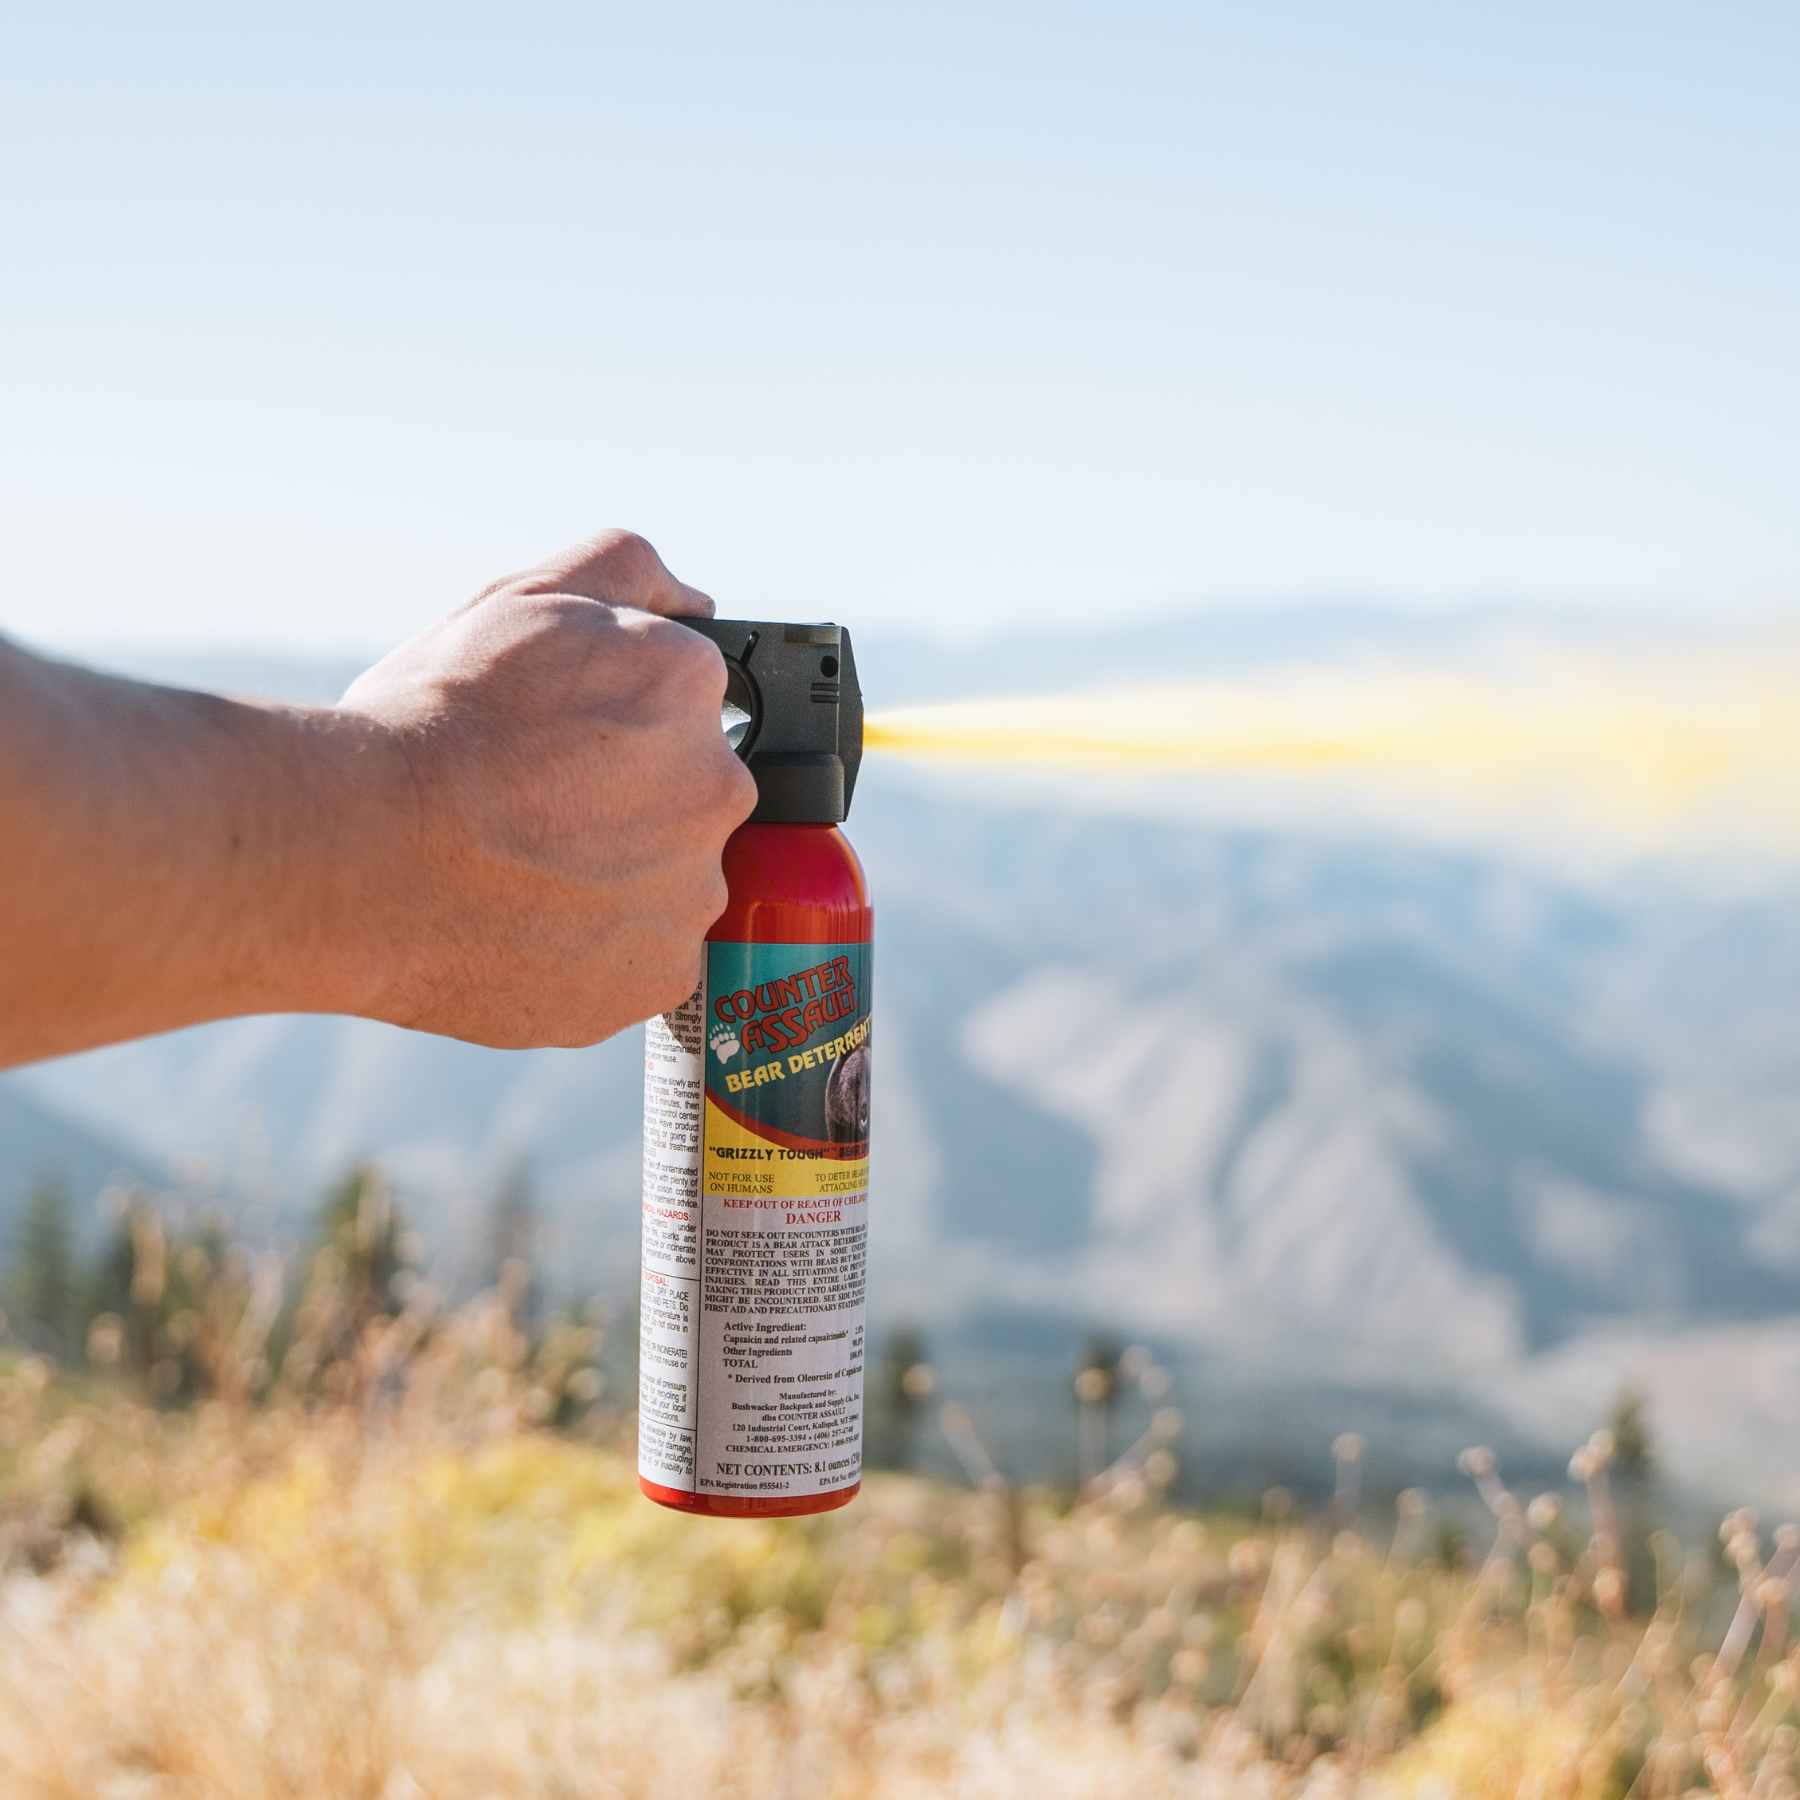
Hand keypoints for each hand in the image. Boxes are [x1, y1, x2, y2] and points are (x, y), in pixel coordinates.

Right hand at [337, 531, 756, 1047]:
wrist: (352, 857)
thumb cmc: (424, 727)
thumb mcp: (519, 599)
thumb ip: (626, 572)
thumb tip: (694, 603)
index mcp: (690, 687)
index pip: (685, 703)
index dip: (617, 721)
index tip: (561, 744)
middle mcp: (717, 789)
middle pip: (686, 796)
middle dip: (625, 802)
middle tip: (530, 811)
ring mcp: (691, 894)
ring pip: (667, 884)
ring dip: (614, 880)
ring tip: (517, 875)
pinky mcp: (659, 981)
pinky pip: (640, 962)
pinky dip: (595, 953)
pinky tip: (526, 930)